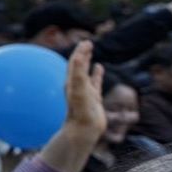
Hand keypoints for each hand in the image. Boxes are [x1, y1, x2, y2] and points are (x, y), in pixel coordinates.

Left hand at [37, 41, 104, 171]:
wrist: (83, 130)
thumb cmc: (80, 111)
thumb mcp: (79, 89)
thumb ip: (79, 72)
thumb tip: (79, 55)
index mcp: (72, 82)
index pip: (75, 62)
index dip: (80, 52)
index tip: (86, 42)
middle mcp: (76, 85)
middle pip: (78, 65)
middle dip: (82, 53)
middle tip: (87, 42)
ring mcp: (85, 91)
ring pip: (86, 73)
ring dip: (87, 62)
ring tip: (90, 52)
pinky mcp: (93, 99)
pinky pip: (95, 82)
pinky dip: (97, 74)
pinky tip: (100, 68)